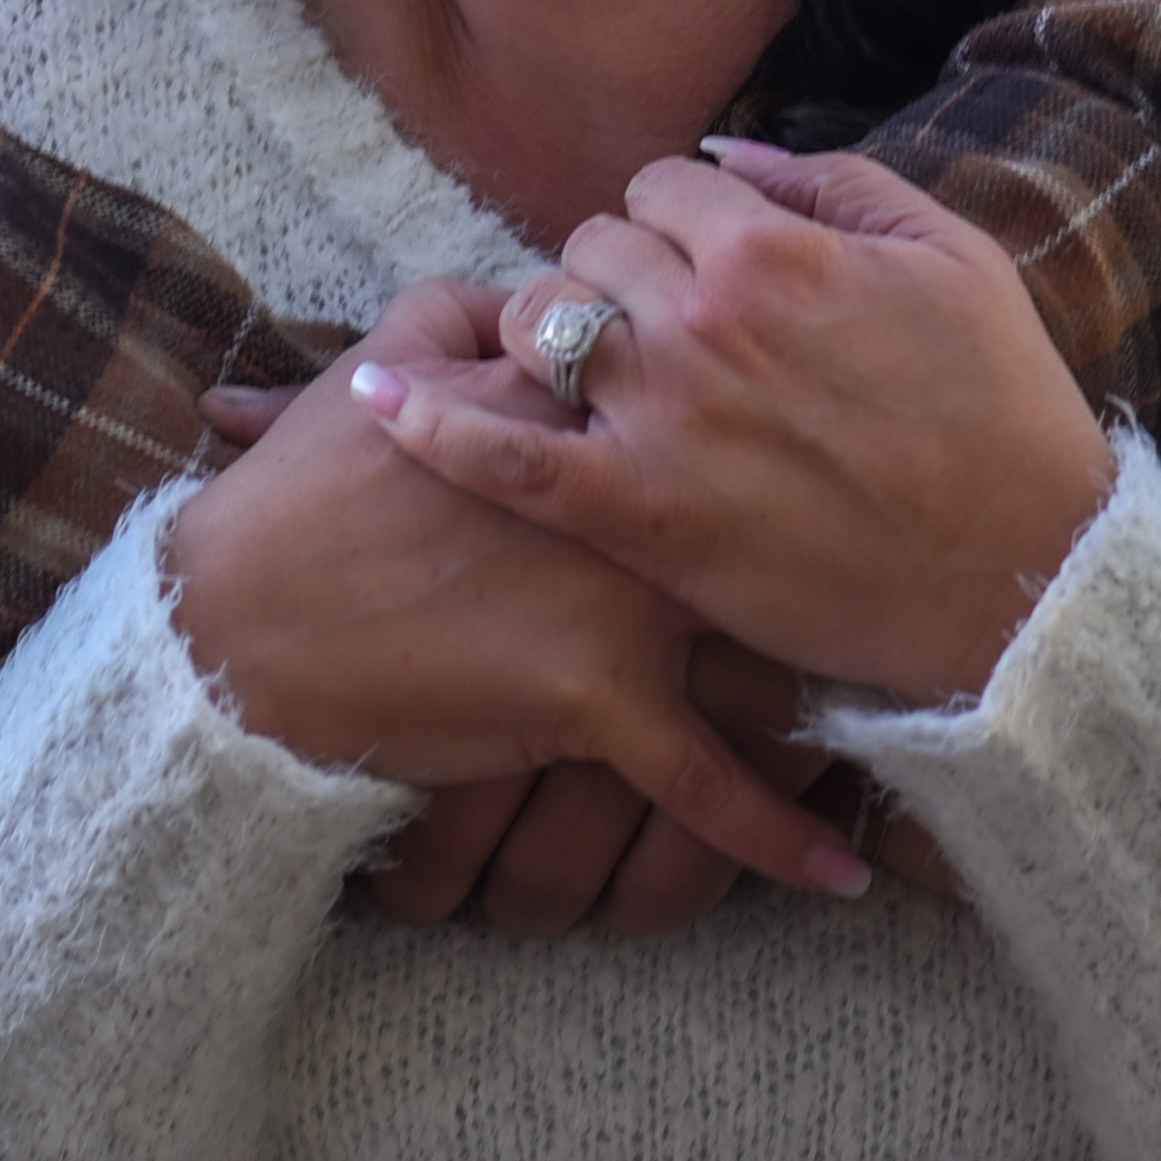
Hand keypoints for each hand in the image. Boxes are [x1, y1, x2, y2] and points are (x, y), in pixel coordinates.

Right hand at [163, 287, 871, 903]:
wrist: (237, 630)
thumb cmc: (301, 503)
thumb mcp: (377, 372)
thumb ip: (460, 314)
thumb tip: (516, 286)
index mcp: (575, 397)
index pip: (709, 371)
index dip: (782, 403)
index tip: (844, 434)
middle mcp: (617, 486)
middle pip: (770, 501)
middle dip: (845, 533)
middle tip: (919, 566)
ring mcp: (614, 593)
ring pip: (764, 637)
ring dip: (847, 678)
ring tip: (923, 705)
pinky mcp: (592, 694)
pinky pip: (707, 780)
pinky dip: (778, 834)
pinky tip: (847, 873)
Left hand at [357, 141, 1121, 707]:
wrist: (1024, 586)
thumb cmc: (1003, 420)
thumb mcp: (954, 260)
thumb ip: (837, 184)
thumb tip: (729, 155)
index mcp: (774, 250)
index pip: (660, 188)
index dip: (676, 222)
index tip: (696, 265)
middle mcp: (702, 322)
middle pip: (591, 248)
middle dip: (614, 275)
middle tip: (651, 328)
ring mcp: (661, 423)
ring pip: (540, 326)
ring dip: (548, 333)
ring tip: (578, 368)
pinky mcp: (637, 519)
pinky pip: (501, 455)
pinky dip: (428, 421)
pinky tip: (374, 395)